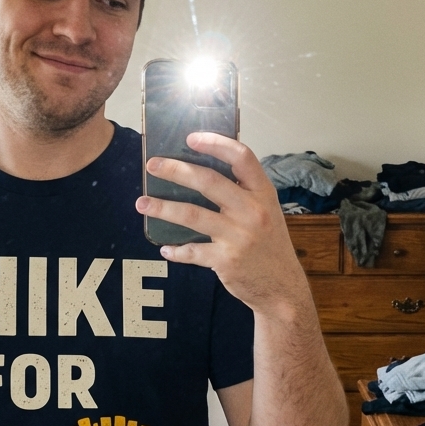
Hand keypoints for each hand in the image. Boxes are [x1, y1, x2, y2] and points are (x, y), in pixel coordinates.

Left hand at [136, 132, 307, 313]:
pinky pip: (192, 251)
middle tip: (153, 165)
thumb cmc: (269, 245)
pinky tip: (165, 248)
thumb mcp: (266, 211)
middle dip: (176, 170)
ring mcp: (238, 236)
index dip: (216, 143)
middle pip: (208, 181)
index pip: (242, 157)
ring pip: (192, 215)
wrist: (282, 287)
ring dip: (163, 208)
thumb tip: (202, 172)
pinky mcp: (226, 260)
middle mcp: (252, 211)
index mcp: (263, 193)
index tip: (191, 138)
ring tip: (142, 203)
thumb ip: (243, 192)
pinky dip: (175, 250)